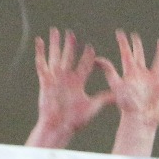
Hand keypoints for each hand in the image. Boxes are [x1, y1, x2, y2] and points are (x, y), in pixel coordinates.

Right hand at [31, 29, 113, 146]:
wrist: (59, 127)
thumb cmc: (75, 120)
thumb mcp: (93, 106)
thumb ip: (105, 98)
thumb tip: (119, 95)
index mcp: (78, 82)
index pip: (84, 65)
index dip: (87, 56)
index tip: (90, 47)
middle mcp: (66, 77)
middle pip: (69, 57)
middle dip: (70, 45)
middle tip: (71, 33)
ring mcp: (56, 77)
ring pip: (56, 56)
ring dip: (55, 44)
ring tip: (55, 31)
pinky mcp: (46, 80)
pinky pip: (42, 63)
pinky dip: (40, 51)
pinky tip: (39, 41)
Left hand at [97, 30, 158, 129]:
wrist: (140, 119)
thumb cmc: (127, 105)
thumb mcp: (117, 86)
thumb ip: (109, 71)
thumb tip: (98, 59)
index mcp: (130, 72)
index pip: (126, 53)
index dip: (123, 42)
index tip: (119, 32)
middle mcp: (141, 74)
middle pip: (139, 55)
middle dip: (136, 45)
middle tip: (135, 35)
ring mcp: (152, 81)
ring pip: (157, 62)